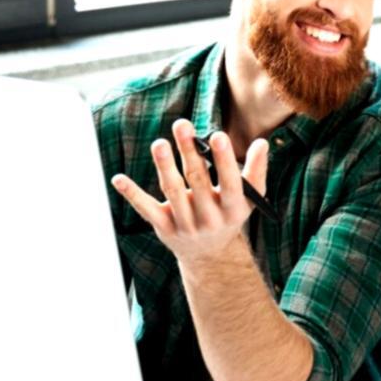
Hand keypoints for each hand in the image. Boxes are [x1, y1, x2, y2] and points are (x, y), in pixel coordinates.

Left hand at [111, 122, 267, 266]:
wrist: (209, 255)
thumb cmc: (228, 215)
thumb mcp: (249, 199)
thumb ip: (256, 171)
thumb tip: (262, 143)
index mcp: (233, 209)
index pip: (230, 183)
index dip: (224, 160)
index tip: (217, 136)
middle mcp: (210, 218)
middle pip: (197, 181)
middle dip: (189, 152)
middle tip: (182, 125)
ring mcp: (185, 224)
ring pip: (173, 191)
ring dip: (164, 166)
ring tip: (159, 143)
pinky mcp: (164, 227)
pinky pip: (146, 209)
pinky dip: (132, 194)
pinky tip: (118, 179)